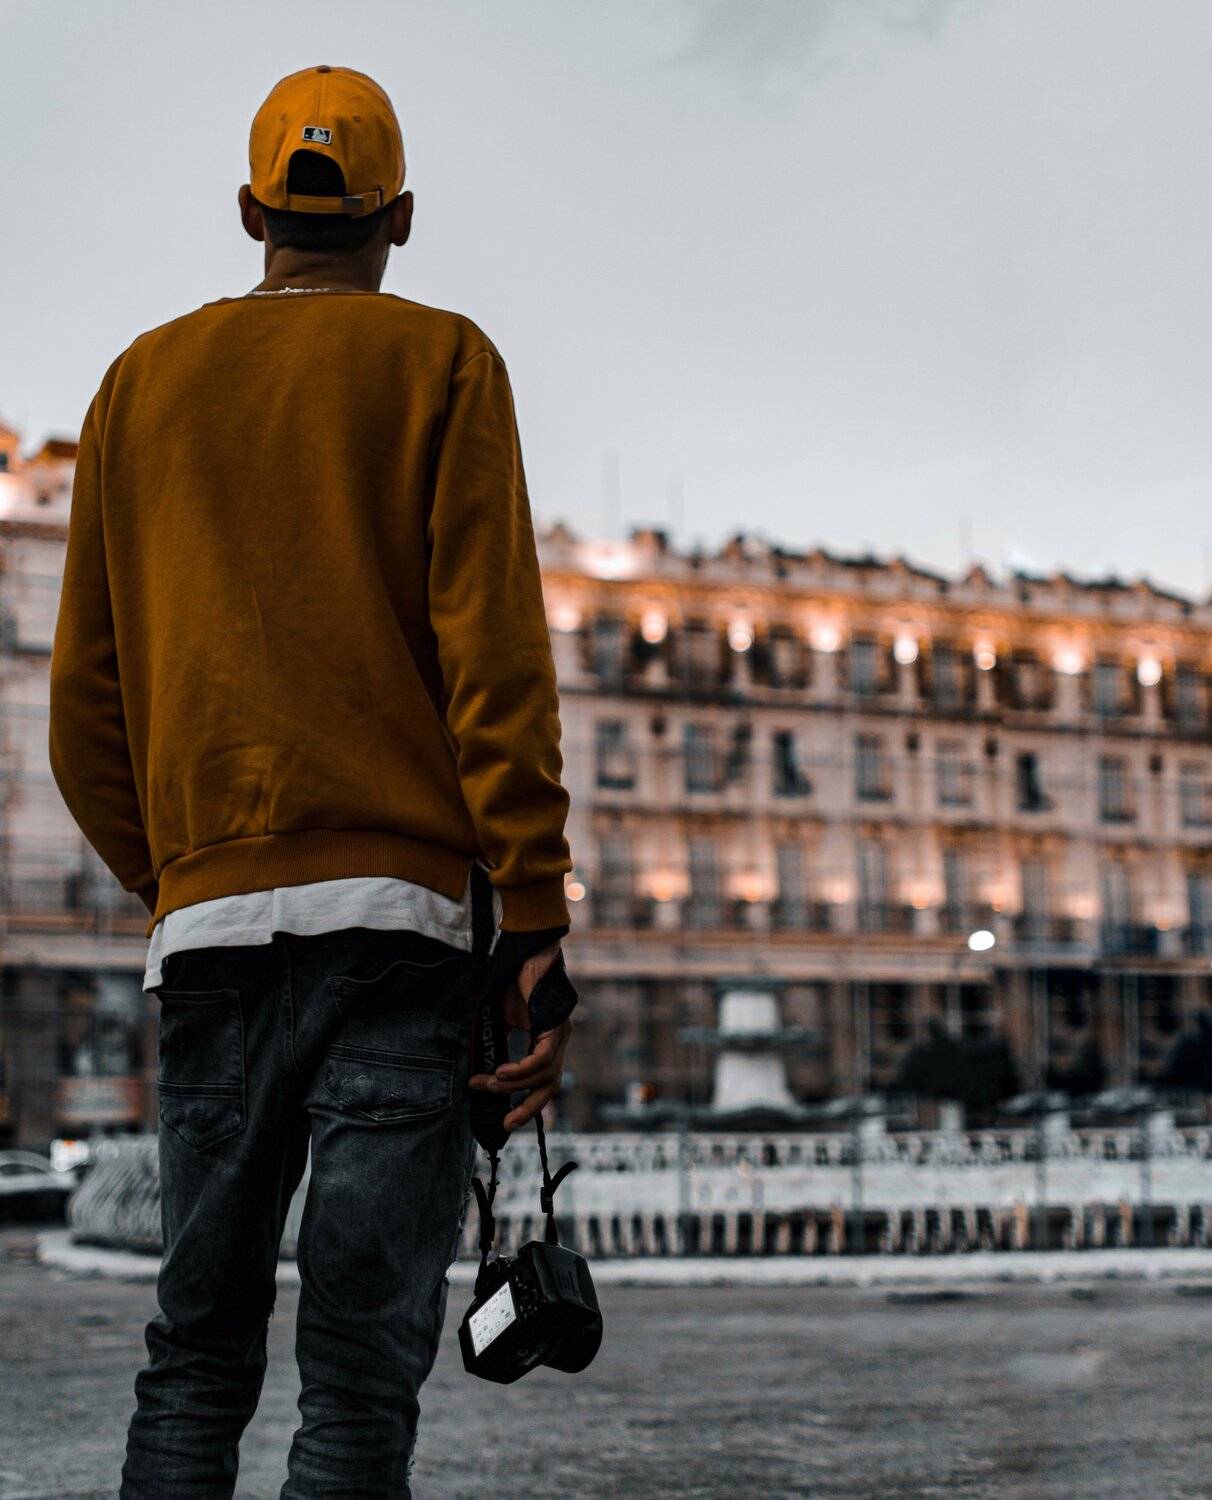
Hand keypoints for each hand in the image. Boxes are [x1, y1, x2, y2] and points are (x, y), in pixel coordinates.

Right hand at [468, 941, 573, 1130]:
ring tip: (488, 1084)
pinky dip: (521, 1070)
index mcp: (549, 1040)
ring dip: (512, 1085)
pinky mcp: (556, 1025)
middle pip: (550, 1086)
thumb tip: (477, 1068)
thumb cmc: (515, 981)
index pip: (544, 1080)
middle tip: (506, 1123)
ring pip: (543, 1075)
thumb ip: (496, 1042)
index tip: (507, 1118)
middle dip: (529, 1108)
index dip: (528, 1102)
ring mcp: (561, 1033)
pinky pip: (540, 1058)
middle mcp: (559, 1040)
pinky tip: (501, 1072)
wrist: (527, 952)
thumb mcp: (502, 1018)